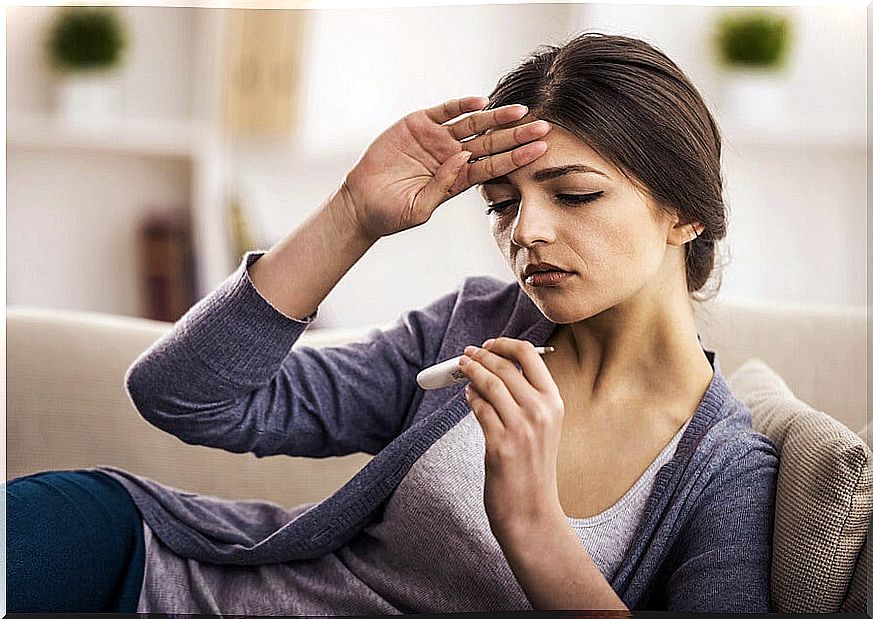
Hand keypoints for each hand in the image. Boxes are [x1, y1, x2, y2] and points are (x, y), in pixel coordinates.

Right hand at [338, 96, 550, 241]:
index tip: (540, 151)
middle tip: (543, 127)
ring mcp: (436, 139)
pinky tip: (480, 102)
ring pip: (473, 124)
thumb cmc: (392, 213)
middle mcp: (452, 156)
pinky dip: (461, 105)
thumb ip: (442, 187)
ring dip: (496, 118)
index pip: (494, 166)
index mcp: (458, 179)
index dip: (517, 158)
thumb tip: (462, 158)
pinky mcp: (418, 124)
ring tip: (519, 112)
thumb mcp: (420, 209)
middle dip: (516, 135)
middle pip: (491, 143)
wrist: (361, 203)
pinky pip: (444, 111)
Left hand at [458, 337, 565, 538]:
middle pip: (506, 367)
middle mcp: (541, 412)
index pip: (531, 355)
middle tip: (467, 354)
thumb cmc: (533, 468)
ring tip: (462, 368)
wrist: (531, 512)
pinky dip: (470, 398)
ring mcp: (522, 428)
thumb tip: (497, 367)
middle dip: (482, 356)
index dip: (505, 344)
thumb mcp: (542, 427)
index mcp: (555, 403)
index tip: (489, 344)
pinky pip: (479, 409)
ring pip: (490, 384)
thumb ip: (527, 398)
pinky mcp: (500, 444)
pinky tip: (468, 397)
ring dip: (472, 372)